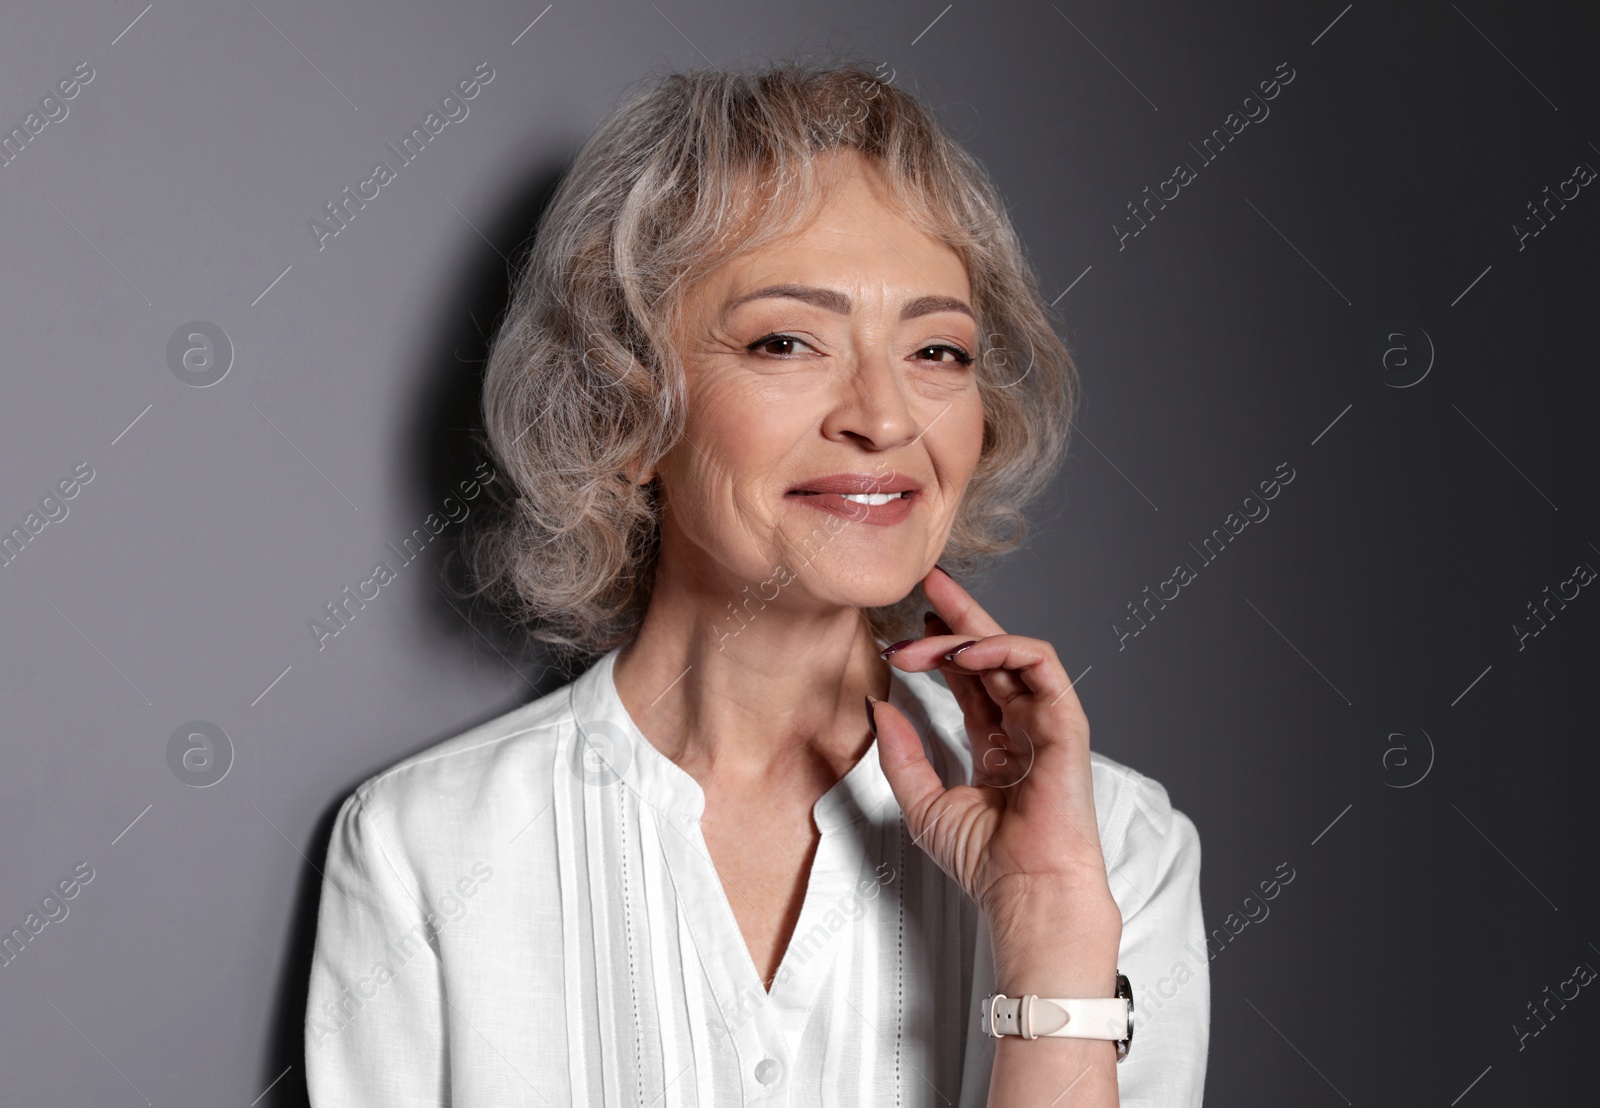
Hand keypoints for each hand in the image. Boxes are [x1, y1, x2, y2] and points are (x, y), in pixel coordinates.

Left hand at [872, 566, 1118, 948]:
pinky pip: (1040, 663)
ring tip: (924, 634)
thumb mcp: (923, 801)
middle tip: (926, 583)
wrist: (1025, 891)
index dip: (938, 648)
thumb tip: (878, 705)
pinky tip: (966, 650)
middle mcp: (1023, 725)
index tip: (903, 630)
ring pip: (1011, 651)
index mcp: (996, 743)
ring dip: (967, 633)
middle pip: (991, 653)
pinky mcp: (1065, 720)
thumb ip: (901, 753)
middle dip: (959, 614)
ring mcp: (1046, 720)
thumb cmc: (986, 861)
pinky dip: (1004, 647)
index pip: (969, 678)